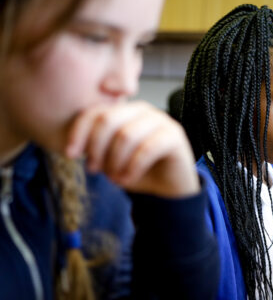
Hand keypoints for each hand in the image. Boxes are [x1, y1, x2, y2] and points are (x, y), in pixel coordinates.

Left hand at [65, 101, 198, 197]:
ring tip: (114, 179)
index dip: (79, 132)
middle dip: (96, 147)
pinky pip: (147, 149)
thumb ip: (96, 147)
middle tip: (94, 170)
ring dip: (115, 161)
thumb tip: (74, 148)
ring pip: (126, 135)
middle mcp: (143, 110)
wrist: (168, 189)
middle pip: (108, 120)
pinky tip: (127, 179)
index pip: (96, 112)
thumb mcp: (111, 158)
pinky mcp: (174, 136)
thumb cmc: (139, 171)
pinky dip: (132, 168)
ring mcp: (161, 121)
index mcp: (126, 111)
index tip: (71, 155)